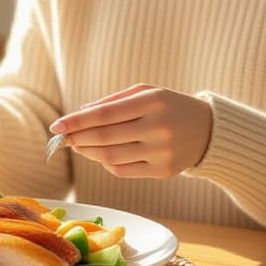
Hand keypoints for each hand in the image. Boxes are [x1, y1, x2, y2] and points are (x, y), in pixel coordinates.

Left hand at [50, 84, 212, 178]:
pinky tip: (101, 155)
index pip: (104, 114)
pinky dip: (106, 163)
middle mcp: (158, 127)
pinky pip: (122, 170)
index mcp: (153, 101)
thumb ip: (113, 102)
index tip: (56, 126)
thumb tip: (80, 113)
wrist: (209, 131)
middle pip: (104, 137)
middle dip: (77, 138)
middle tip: (62, 138)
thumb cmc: (169, 107)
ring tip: (78, 145)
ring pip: (110, 157)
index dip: (76, 121)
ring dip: (88, 152)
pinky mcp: (162, 171)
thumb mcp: (146, 93)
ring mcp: (161, 152)